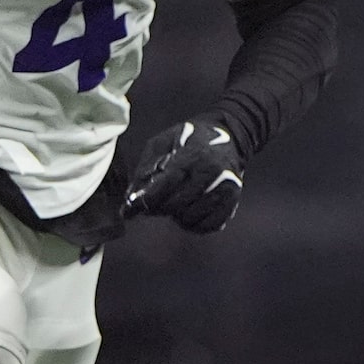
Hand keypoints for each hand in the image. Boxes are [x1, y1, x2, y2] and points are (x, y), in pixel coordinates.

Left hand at [123, 118, 245, 233]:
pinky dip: (193, 225)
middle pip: (177, 204)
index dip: (146, 199)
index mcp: (195, 154)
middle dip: (158, 209)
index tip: (131, 209)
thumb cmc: (189, 140)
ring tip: (173, 204)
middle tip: (150, 206)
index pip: (167, 183)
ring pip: (191, 217)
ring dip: (176, 216)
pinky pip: (208, 226)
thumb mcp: (162, 142)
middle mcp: (214, 172)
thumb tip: (132, 197)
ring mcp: (226, 188)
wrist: (229, 137)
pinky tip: (188, 213)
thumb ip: (146, 167)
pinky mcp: (233, 202)